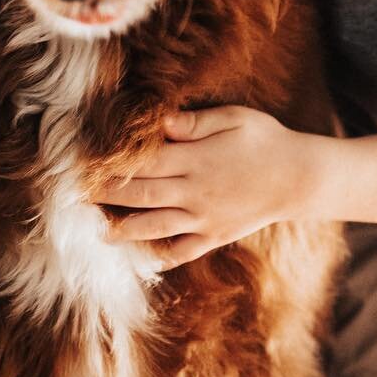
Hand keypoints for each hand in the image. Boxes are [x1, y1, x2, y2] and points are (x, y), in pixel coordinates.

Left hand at [96, 107, 315, 268]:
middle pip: (140, 194)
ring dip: (122, 229)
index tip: (86, 162)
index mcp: (196, 159)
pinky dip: (159, 256)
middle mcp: (194, 192)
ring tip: (98, 231)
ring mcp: (203, 219)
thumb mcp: (234, 118)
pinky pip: (181, 251)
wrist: (300, 178)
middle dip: (106, 195)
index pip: (144, 162)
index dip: (112, 162)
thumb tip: (160, 122)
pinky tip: (139, 257)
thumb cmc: (265, 140)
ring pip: (153, 226)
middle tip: (77, 195)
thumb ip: (195, 122)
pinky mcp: (214, 236)